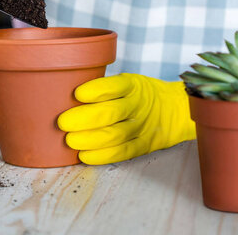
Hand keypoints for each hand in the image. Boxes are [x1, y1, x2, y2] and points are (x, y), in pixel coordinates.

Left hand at [57, 73, 195, 164]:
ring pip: (115, 135)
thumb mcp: (127, 82)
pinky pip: (123, 152)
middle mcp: (139, 105)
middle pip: (111, 112)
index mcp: (133, 85)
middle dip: (84, 118)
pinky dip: (102, 156)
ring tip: (70, 140)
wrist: (174, 110)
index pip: (114, 86)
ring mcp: (142, 126)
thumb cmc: (138, 95)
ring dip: (90, 139)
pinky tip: (85, 155)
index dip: (95, 91)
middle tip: (63, 122)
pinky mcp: (144, 145)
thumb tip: (63, 94)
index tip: (77, 94)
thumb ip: (103, 88)